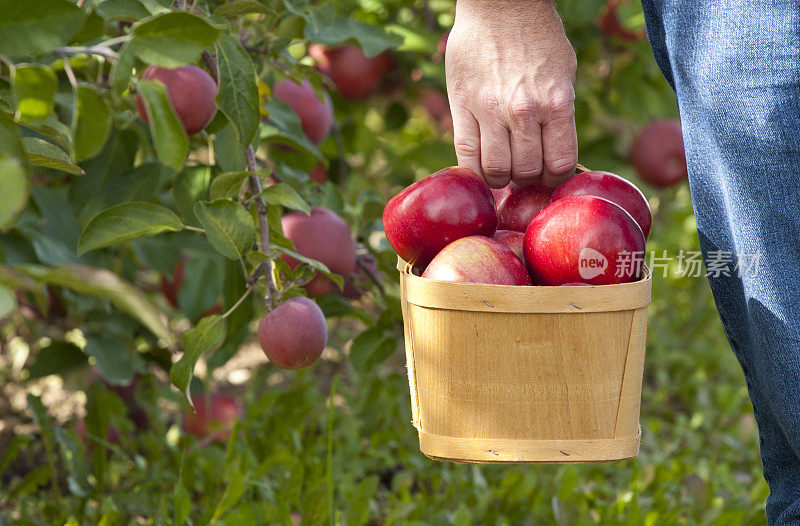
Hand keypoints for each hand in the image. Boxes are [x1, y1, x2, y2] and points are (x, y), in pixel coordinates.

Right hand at [446, 0, 577, 187]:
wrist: (501, 4)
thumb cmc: (537, 36)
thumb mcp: (564, 73)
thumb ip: (559, 114)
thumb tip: (552, 154)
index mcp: (556, 103)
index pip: (558, 165)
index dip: (553, 179)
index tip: (546, 175)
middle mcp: (525, 111)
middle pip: (526, 172)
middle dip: (526, 177)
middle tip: (521, 169)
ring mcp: (491, 110)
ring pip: (496, 170)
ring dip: (500, 177)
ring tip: (501, 167)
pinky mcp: (463, 106)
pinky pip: (467, 156)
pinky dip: (474, 172)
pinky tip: (479, 169)